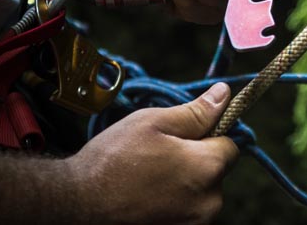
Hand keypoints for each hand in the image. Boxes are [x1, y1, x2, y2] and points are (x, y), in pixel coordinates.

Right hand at [67, 82, 238, 224]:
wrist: (76, 206)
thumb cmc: (112, 162)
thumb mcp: (153, 123)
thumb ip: (196, 112)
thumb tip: (224, 94)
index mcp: (208, 168)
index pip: (230, 145)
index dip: (208, 136)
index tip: (182, 136)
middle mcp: (209, 203)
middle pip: (215, 172)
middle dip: (194, 162)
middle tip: (157, 156)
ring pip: (199, 194)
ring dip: (182, 185)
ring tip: (146, 179)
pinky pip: (185, 213)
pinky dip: (170, 205)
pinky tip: (144, 198)